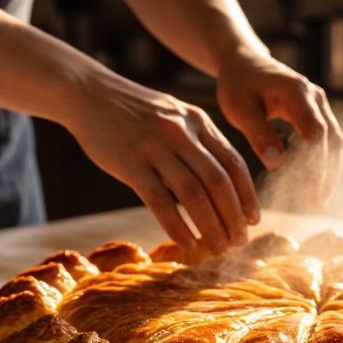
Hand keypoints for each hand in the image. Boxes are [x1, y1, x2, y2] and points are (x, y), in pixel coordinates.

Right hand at [58, 68, 258, 254]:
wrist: (89, 93)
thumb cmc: (135, 113)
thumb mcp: (175, 117)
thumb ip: (198, 143)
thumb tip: (221, 186)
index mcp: (198, 122)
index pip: (234, 163)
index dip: (247, 196)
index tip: (253, 221)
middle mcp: (181, 133)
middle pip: (218, 182)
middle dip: (233, 217)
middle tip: (239, 242)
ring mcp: (155, 147)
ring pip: (194, 194)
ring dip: (211, 226)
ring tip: (218, 248)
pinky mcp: (129, 162)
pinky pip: (159, 201)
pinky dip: (177, 226)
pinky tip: (187, 244)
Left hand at [215, 49, 342, 207]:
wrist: (243, 62)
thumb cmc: (237, 84)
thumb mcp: (239, 108)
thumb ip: (258, 134)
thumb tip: (277, 164)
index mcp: (297, 93)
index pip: (316, 132)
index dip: (316, 164)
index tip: (310, 191)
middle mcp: (315, 96)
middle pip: (332, 138)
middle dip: (328, 173)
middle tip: (318, 203)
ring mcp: (319, 103)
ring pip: (334, 140)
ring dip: (329, 170)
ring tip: (318, 199)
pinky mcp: (316, 111)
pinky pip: (327, 138)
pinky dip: (324, 161)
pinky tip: (314, 183)